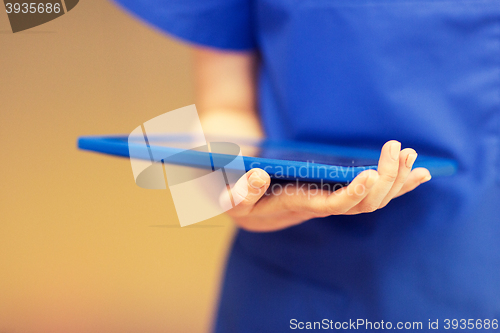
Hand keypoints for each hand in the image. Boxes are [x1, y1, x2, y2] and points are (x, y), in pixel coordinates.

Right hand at [222, 140, 431, 231]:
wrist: (251, 207)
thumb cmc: (240, 198)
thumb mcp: (230, 196)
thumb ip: (240, 192)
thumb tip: (259, 177)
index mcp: (297, 205)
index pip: (332, 206)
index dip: (353, 194)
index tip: (370, 175)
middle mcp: (321, 206)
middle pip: (364, 204)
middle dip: (387, 179)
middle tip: (399, 148)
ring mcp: (333, 200)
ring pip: (375, 200)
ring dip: (397, 179)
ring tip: (413, 155)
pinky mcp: (339, 192)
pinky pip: (374, 192)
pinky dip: (398, 183)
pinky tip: (419, 173)